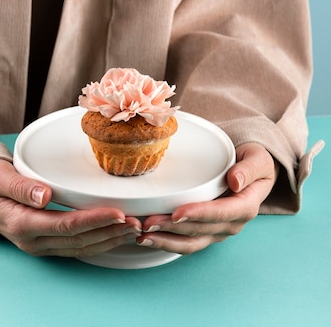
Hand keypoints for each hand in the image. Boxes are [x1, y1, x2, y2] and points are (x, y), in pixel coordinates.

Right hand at [0, 159, 141, 256]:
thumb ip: (19, 186)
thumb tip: (43, 195)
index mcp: (22, 224)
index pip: (65, 225)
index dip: (93, 221)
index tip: (117, 213)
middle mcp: (33, 241)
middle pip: (79, 240)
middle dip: (110, 232)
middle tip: (137, 222)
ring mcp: (40, 245)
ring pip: (81, 247)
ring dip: (109, 240)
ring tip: (134, 230)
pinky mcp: (46, 242)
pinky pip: (77, 246)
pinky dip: (99, 241)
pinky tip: (116, 234)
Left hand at [137, 143, 277, 253]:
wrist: (251, 170)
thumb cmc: (253, 162)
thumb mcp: (258, 159)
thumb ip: (249, 168)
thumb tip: (236, 181)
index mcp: (246, 206)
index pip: (221, 213)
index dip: (198, 214)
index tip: (176, 213)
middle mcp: (232, 224)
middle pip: (200, 230)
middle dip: (173, 229)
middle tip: (147, 222)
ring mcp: (218, 231)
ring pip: (191, 242)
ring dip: (165, 241)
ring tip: (142, 235)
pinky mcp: (206, 232)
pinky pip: (185, 242)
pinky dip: (166, 241)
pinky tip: (146, 237)